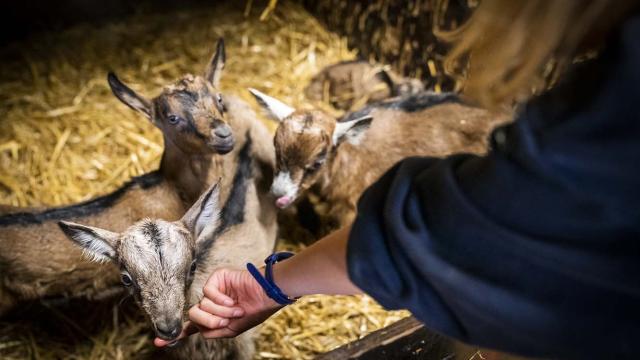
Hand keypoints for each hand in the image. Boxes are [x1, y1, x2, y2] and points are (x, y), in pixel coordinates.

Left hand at [154, 267, 281, 346]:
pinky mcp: (216, 278)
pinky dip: (220, 300)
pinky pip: (207, 293)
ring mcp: (212, 290)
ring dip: (220, 312)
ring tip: (236, 309)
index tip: (158, 342)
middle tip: (225, 321)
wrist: (265, 297)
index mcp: (213, 317)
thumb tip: (195, 328)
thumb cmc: (253, 312)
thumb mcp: (231, 330)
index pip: (190, 327)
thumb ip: (210, 330)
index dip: (175, 335)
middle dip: (209, 321)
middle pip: (194, 316)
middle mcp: (210, 304)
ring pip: (201, 306)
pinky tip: (232, 299)